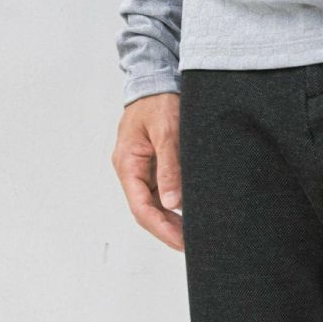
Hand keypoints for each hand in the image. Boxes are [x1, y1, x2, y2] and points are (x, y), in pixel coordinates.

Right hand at [112, 92, 183, 251]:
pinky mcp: (154, 165)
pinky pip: (162, 192)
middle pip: (147, 211)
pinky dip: (175, 205)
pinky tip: (191, 213)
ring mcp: (142, 169)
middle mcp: (132, 170)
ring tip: (195, 233)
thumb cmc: (158, 99)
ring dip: (172, 220)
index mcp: (127, 163)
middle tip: (193, 244)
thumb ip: (169, 167)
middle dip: (167, 230)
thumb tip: (172, 203)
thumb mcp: (167, 131)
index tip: (181, 242)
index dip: (161, 229)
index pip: (141, 208)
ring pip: (155, 204)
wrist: (157, 77)